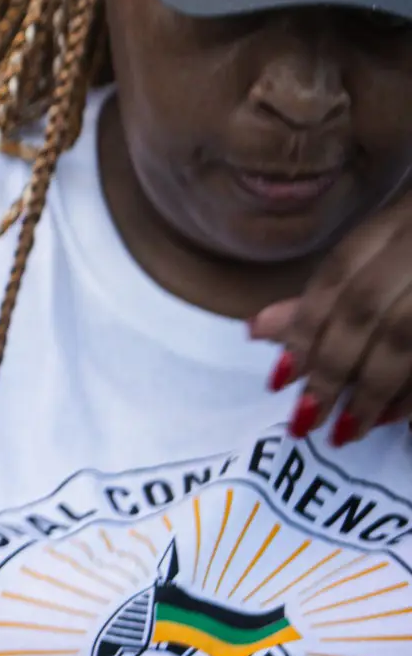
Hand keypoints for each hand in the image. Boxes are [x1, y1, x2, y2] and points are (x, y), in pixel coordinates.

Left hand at [252, 187, 411, 442]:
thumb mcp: (376, 256)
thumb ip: (324, 295)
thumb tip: (258, 330)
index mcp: (395, 225)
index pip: (338, 275)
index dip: (305, 326)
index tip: (279, 379)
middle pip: (366, 310)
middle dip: (331, 366)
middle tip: (307, 417)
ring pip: (404, 337)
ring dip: (372, 388)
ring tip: (346, 430)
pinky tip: (391, 417)